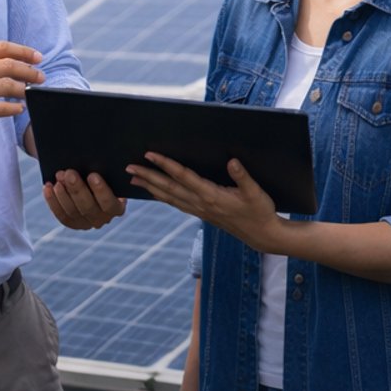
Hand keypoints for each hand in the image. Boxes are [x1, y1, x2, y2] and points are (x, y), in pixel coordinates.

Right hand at [0, 41, 43, 140]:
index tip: (37, 57)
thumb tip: (0, 63)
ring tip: (30, 93)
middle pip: (8, 66)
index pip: (0, 48)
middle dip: (30, 71)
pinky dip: (14, 108)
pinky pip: (0, 109)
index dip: (23, 51)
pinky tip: (19, 108)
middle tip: (40, 77)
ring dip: (24, 89)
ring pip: (8, 86)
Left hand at [43, 169, 125, 230]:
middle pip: (88, 207)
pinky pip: (60, 213)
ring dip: (63, 193)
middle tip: (69, 173)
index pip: (109, 203)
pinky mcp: (71, 223)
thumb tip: (96, 156)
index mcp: (116, 208)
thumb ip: (106, 171)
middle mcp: (102, 219)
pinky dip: (53, 200)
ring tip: (58, 176)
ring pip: (72, 211)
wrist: (90, 185)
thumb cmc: (103, 176)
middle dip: (77, 188)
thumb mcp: (108, 174)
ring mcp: (85, 223)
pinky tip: (47, 186)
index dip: (101, 190)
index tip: (92, 175)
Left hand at [127, 153, 281, 251]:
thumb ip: (243, 177)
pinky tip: (153, 193)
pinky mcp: (200, 214)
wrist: (262, 236)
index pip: (183, 176)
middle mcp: (200, 203)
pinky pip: (175, 204)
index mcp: (211, 195)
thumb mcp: (257, 193)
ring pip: (168, 197)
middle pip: (168, 187)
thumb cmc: (260, 212)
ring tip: (132, 179)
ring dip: (149, 187)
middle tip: (128, 167)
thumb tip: (232, 161)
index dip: (165, 165)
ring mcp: (198, 210)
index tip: (149, 155)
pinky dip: (161, 197)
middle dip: (147, 176)